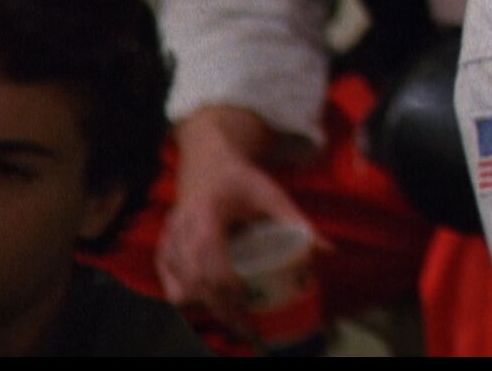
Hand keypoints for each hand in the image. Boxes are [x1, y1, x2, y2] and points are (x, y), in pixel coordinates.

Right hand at [159, 109, 318, 330]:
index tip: (249, 307)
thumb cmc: (240, 179)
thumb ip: (297, 221)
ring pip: (178, 288)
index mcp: (206, 214)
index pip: (210, 260)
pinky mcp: (162, 250)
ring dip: (206, 308)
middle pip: (194, 281)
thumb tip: (328, 250)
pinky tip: (210, 307)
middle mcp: (180, 231)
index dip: (228, 289)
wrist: (207, 162)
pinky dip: (188, 299)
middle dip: (221, 309)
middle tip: (248, 329)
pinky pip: (169, 284)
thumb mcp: (271, 194)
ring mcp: (167, 241)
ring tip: (235, 321)